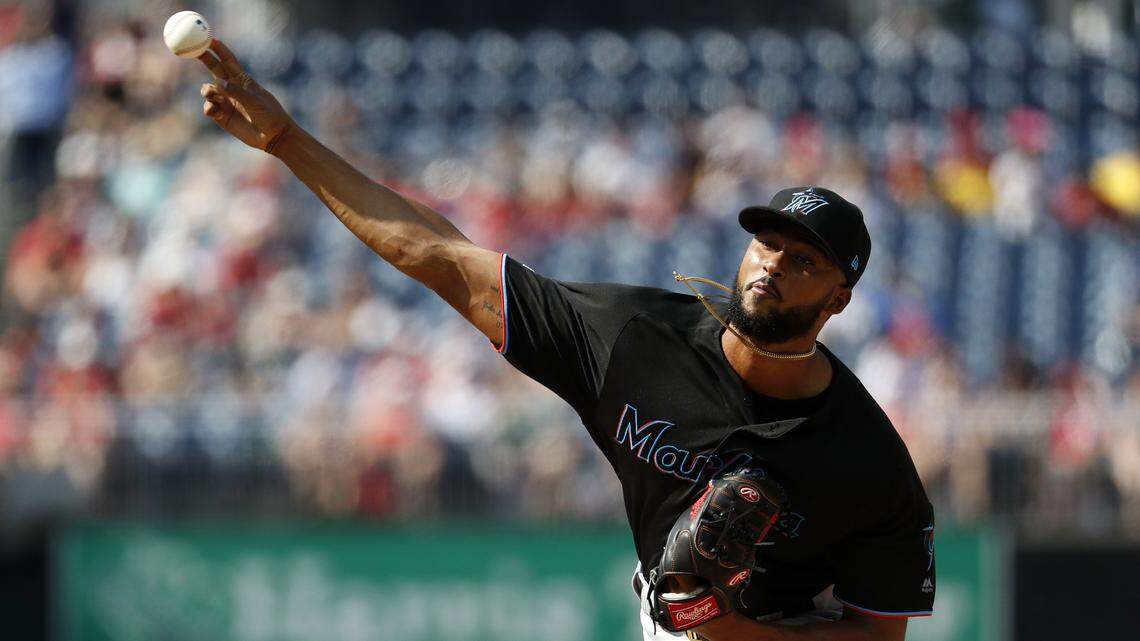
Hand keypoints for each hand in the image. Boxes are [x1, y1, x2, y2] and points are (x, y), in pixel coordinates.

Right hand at [197, 39, 293, 153]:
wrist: (273, 136)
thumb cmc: (269, 115)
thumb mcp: (254, 101)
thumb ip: (236, 91)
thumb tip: (217, 82)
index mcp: (242, 80)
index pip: (228, 60)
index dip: (219, 49)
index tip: (210, 39)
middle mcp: (231, 89)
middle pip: (214, 68)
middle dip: (204, 58)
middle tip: (191, 49)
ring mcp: (225, 102)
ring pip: (207, 90)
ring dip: (209, 91)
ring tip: (220, 99)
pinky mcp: (221, 116)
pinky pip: (208, 108)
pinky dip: (209, 107)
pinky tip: (216, 112)